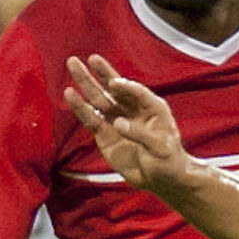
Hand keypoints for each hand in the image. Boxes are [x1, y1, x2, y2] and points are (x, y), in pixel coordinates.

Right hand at [63, 54, 189, 192]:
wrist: (161, 180)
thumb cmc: (169, 161)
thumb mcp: (162, 148)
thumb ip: (141, 134)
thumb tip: (117, 123)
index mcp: (152, 107)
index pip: (137, 92)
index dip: (126, 86)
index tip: (114, 83)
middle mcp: (132, 109)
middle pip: (114, 88)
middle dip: (102, 73)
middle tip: (89, 58)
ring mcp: (116, 120)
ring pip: (99, 98)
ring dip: (86, 83)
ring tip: (73, 64)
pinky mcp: (104, 134)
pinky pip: (91, 118)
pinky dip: (80, 107)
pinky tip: (69, 94)